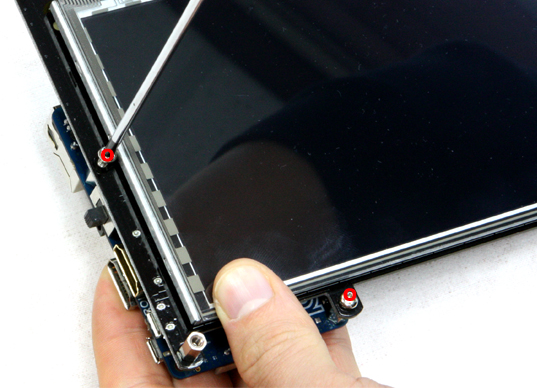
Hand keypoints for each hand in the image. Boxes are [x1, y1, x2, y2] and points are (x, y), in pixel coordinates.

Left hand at [93, 258, 386, 386]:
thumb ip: (280, 360)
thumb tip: (244, 291)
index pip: (135, 386)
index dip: (121, 329)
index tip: (122, 276)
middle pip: (196, 360)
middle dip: (200, 304)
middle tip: (201, 257)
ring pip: (255, 352)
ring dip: (261, 307)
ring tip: (258, 265)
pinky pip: (304, 354)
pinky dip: (311, 321)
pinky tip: (318, 295)